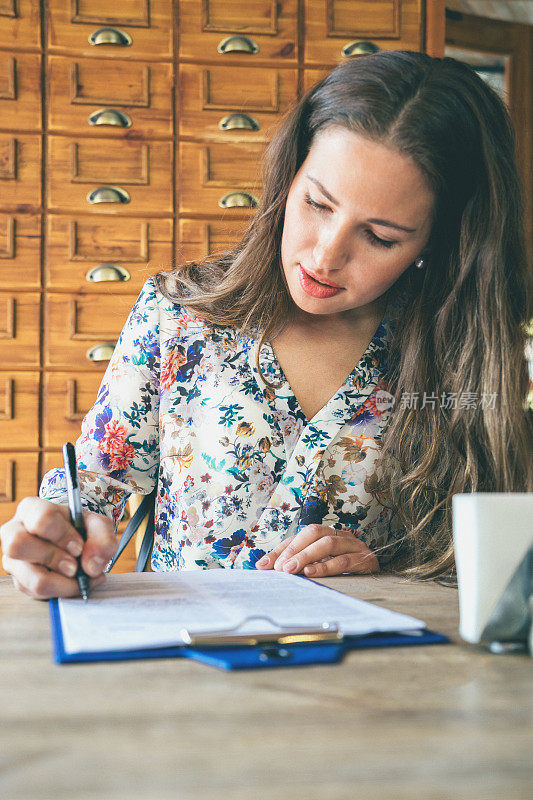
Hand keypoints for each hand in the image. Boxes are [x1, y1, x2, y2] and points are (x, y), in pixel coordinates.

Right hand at [0, 497, 116, 599]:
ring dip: (61, 582)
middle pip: (18, 545)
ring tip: (78, 576)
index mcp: (32, 509)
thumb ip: (103, 540)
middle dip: (54, 558)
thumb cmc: (81, 528)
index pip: (41, 519)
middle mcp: (14, 532)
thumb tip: (92, 567)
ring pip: (29, 577)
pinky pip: (36, 592)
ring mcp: (13, 559)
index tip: (79, 547)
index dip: (62, 535)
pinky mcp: (19, 580)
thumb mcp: (98, 525)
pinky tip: (73, 582)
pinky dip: (60, 591)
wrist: (75, 542)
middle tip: (75, 566)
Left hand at [256, 524, 379, 576]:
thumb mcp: (318, 564)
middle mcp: (340, 535)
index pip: (299, 537)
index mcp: (327, 533)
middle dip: (294, 550)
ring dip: (307, 556)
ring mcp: (354, 545)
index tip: (263, 565)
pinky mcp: (365, 559)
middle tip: (280, 567)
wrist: (379, 576)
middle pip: (314, 533)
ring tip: (292, 570)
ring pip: (328, 543)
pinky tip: (312, 573)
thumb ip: (294, 563)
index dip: (281, 549)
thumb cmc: (343, 569)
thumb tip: (262, 566)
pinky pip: (344, 560)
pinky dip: (326, 567)